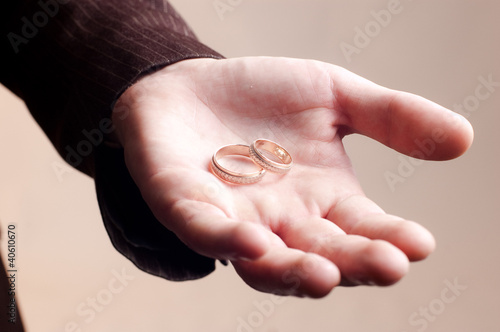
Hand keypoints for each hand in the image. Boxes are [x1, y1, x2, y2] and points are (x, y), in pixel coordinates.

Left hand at [111, 57, 472, 296]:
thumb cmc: (262, 97)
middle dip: (354, 263)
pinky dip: (229, 241)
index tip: (419, 243)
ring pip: (266, 263)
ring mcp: (235, 220)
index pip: (362, 228)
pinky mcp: (186, 208)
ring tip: (327, 276)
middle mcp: (283, 221)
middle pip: (322, 254)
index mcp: (322, 200)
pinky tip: (255, 243)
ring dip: (295, 272)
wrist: (192, 85)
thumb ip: (391, 117)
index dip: (390, 238)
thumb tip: (463, 138)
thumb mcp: (334, 97)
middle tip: (390, 265)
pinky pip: (207, 233)